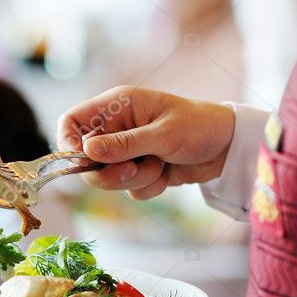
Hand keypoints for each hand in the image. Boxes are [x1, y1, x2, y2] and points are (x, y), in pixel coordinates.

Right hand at [58, 86, 235, 199]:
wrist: (229, 148)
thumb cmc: (198, 127)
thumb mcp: (162, 134)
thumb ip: (124, 145)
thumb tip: (87, 151)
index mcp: (117, 107)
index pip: (72, 121)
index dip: (67, 142)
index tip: (80, 162)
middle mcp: (117, 128)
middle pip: (86, 159)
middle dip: (108, 172)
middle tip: (132, 170)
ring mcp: (127, 151)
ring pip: (108, 179)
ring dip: (135, 180)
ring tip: (160, 166)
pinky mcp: (139, 170)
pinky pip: (129, 190)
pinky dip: (148, 187)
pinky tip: (167, 173)